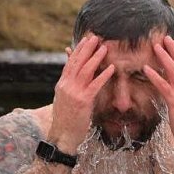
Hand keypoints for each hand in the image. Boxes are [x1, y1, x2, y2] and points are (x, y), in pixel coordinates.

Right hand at [47, 34, 114, 152]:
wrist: (62, 136)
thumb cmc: (65, 120)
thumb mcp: (63, 100)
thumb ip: (68, 87)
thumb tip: (71, 77)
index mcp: (62, 85)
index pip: (70, 63)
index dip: (78, 51)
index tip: (86, 40)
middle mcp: (66, 86)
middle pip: (77, 62)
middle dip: (87, 48)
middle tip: (96, 37)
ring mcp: (74, 93)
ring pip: (85, 70)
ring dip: (96, 58)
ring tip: (104, 48)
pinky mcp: (83, 101)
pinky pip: (95, 85)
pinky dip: (103, 75)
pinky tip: (111, 68)